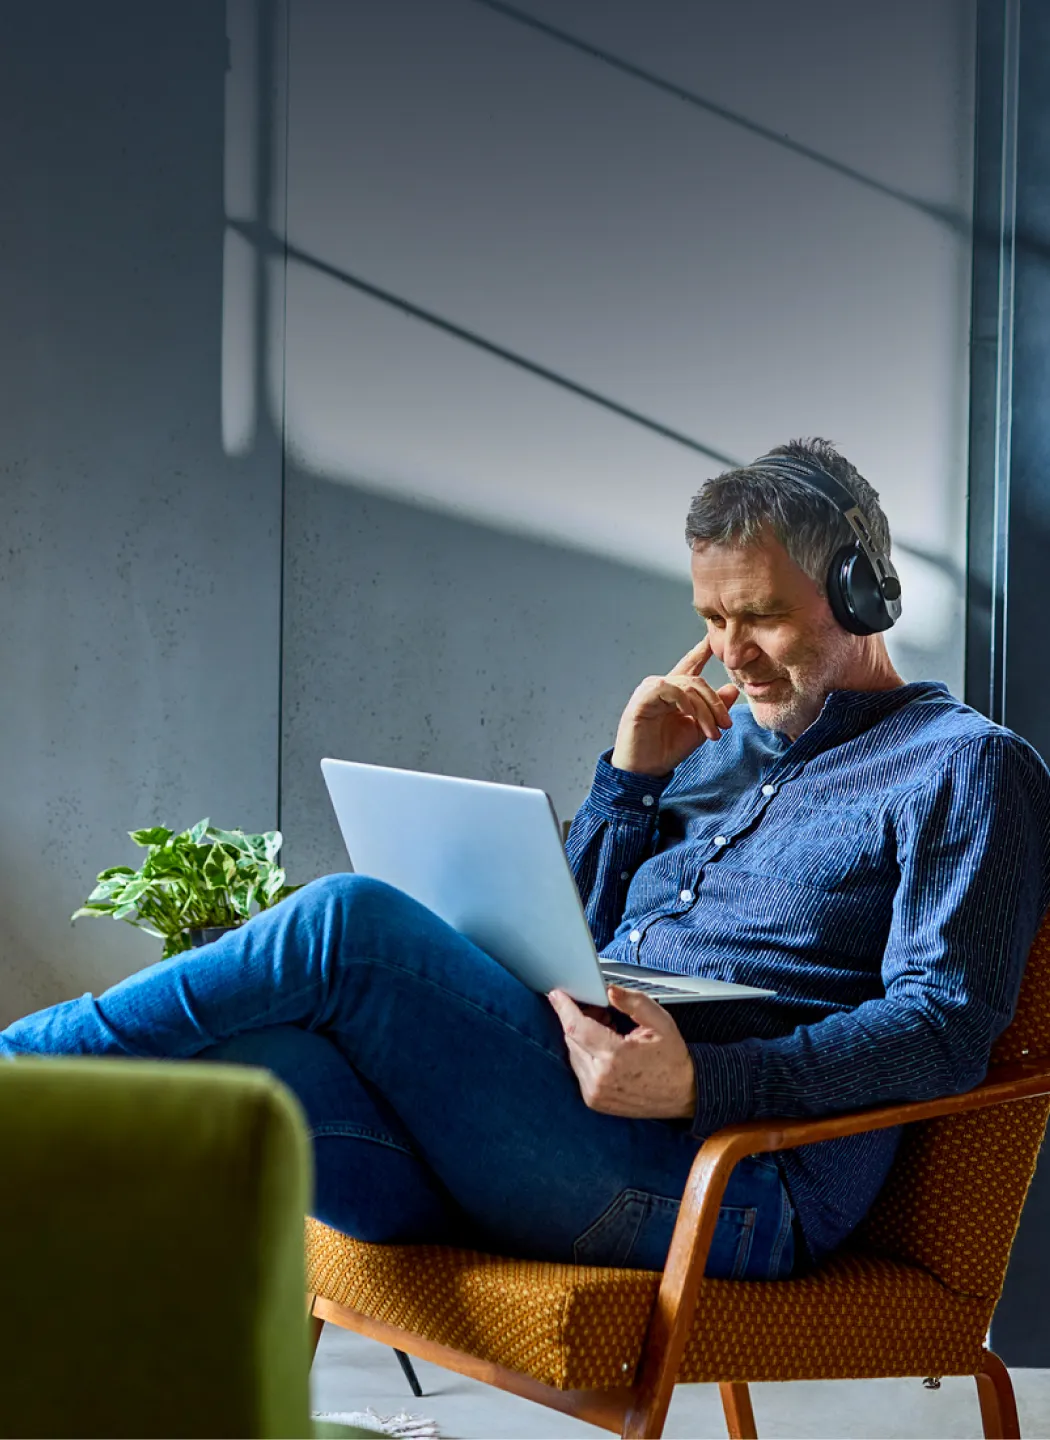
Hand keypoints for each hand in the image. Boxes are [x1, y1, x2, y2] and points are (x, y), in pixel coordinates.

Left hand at [548, 986, 697, 1118]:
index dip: (565, 1008)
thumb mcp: (660, 1022)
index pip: (576, 1028)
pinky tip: (606, 1051)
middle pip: (572, 1039)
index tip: (557, 995)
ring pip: (573, 1053)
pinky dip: (587, 1055)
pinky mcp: (595, 1101)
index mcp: (615, 1057)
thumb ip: (633, 1002)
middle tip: (602, 1011)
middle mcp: (600, 1078)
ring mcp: (595, 1093)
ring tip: (609, 1032)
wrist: (684, 1093)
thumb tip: (609, 991)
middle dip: (580, 1020)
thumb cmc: (672, 1059)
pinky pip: (579, 1069)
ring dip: (584, 1038)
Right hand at [610, 636, 738, 776]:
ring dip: (703, 709)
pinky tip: (688, 716)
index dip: (702, 651)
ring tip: (711, 732)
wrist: (645, 770)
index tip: (714, 639)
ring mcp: (651, 690)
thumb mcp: (699, 729)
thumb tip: (732, 688)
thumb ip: (714, 710)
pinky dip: (683, 701)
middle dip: (715, 703)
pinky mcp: (643, 698)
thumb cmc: (667, 749)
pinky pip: (668, 689)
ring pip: (686, 686)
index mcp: (675, 692)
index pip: (691, 665)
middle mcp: (662, 686)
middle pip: (697, 681)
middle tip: (725, 725)